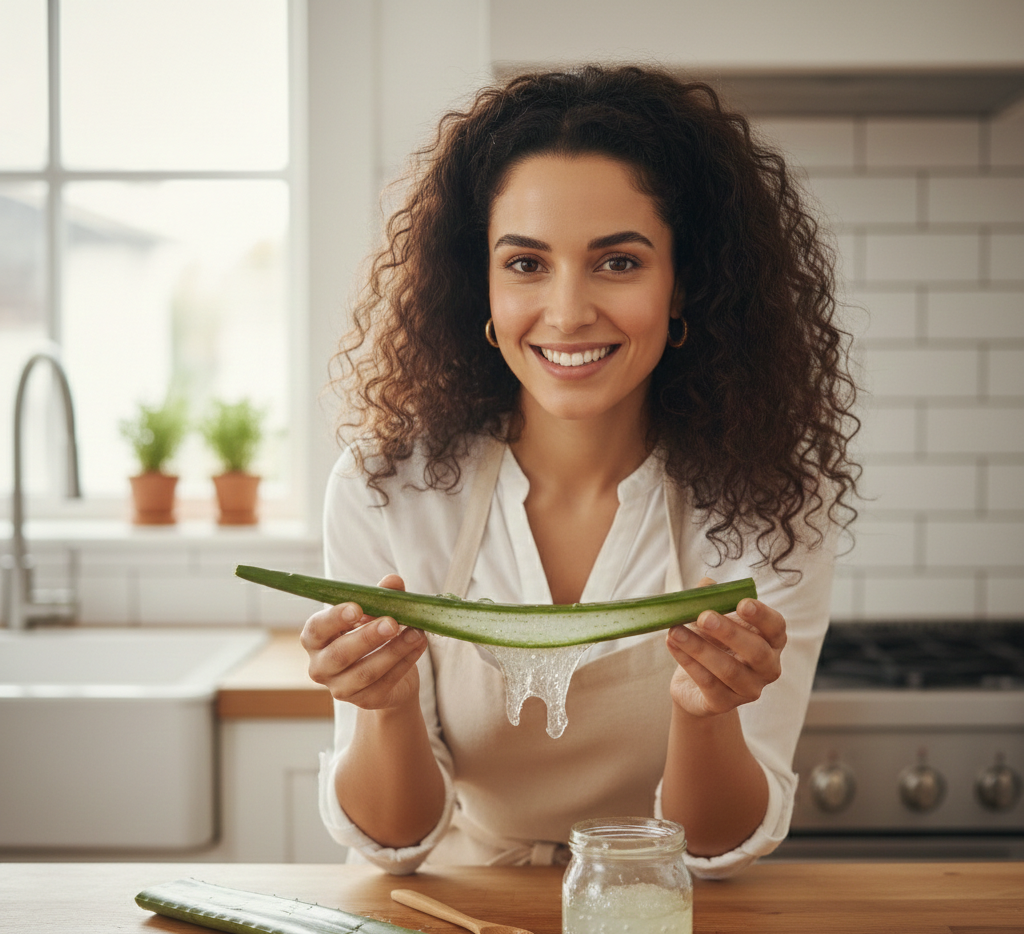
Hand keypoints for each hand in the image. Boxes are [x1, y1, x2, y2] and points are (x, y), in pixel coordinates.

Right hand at [300, 574, 426, 710]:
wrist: (388, 673)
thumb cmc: (373, 634)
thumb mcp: (376, 611)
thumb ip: (381, 595)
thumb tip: (393, 581)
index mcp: (316, 639)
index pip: (316, 629)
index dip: (335, 619)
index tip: (358, 608)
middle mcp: (321, 666)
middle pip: (340, 654)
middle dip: (368, 637)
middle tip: (393, 622)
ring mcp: (340, 688)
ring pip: (365, 672)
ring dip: (394, 651)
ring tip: (416, 633)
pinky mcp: (364, 701)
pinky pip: (385, 683)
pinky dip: (405, 663)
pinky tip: (419, 645)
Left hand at [665, 577, 785, 717]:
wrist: (694, 685)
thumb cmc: (712, 642)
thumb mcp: (713, 618)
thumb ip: (712, 599)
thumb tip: (706, 584)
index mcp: (771, 641)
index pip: (776, 627)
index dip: (762, 615)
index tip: (742, 603)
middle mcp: (767, 668)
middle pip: (756, 651)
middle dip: (729, 632)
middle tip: (703, 616)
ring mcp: (749, 689)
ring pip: (728, 669)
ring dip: (699, 647)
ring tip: (675, 630)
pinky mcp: (724, 704)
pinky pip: (707, 682)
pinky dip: (687, 661)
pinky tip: (671, 643)